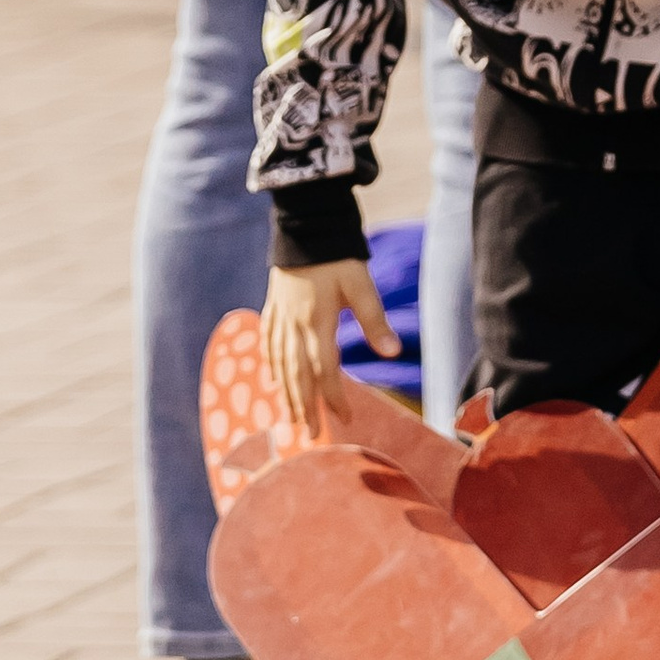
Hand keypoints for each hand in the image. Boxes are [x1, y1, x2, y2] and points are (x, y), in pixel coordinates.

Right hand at [262, 257, 395, 432]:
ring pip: (280, 364)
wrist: (303, 224)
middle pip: (297, 376)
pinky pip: (268, 344)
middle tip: (310, 435)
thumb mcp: (360, 285)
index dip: (334, 398)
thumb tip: (392, 351)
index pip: (324, 372)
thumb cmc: (337, 255)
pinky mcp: (272, 307)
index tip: (345, 419)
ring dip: (287, 393)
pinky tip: (274, 377)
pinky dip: (271, 364)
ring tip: (293, 416)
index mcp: (316, 323)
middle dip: (304, 407)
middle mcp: (293, 326)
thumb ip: (374, 320)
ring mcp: (279, 318)